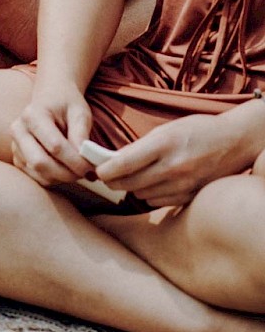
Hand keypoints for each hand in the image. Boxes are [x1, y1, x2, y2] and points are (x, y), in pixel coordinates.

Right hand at [10, 80, 92, 188]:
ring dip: (62, 178)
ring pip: (39, 174)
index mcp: (32, 115)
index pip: (55, 146)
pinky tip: (65, 168)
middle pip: (41, 163)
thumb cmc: (66, 103)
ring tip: (77, 168)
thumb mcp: (79, 112)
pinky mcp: (18, 159)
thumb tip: (84, 161)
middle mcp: (18, 130)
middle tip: (86, 173)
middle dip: (67, 173)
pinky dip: (54, 179)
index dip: (76, 161)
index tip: (92, 167)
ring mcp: (15, 146)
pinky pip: (37, 178)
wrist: (50, 96)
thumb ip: (81, 135)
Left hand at [96, 114, 254, 209]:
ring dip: (132, 188)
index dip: (106, 169)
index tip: (97, 170)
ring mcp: (182, 185)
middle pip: (130, 183)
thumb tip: (117, 160)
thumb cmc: (198, 130)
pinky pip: (159, 202)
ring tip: (130, 178)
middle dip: (113, 181)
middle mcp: (172, 167)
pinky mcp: (190, 197)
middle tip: (105, 176)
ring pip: (142, 195)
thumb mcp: (167, 130)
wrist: (235, 142)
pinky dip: (149, 196)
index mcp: (164, 144)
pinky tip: (150, 185)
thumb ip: (143, 146)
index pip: (125, 163)